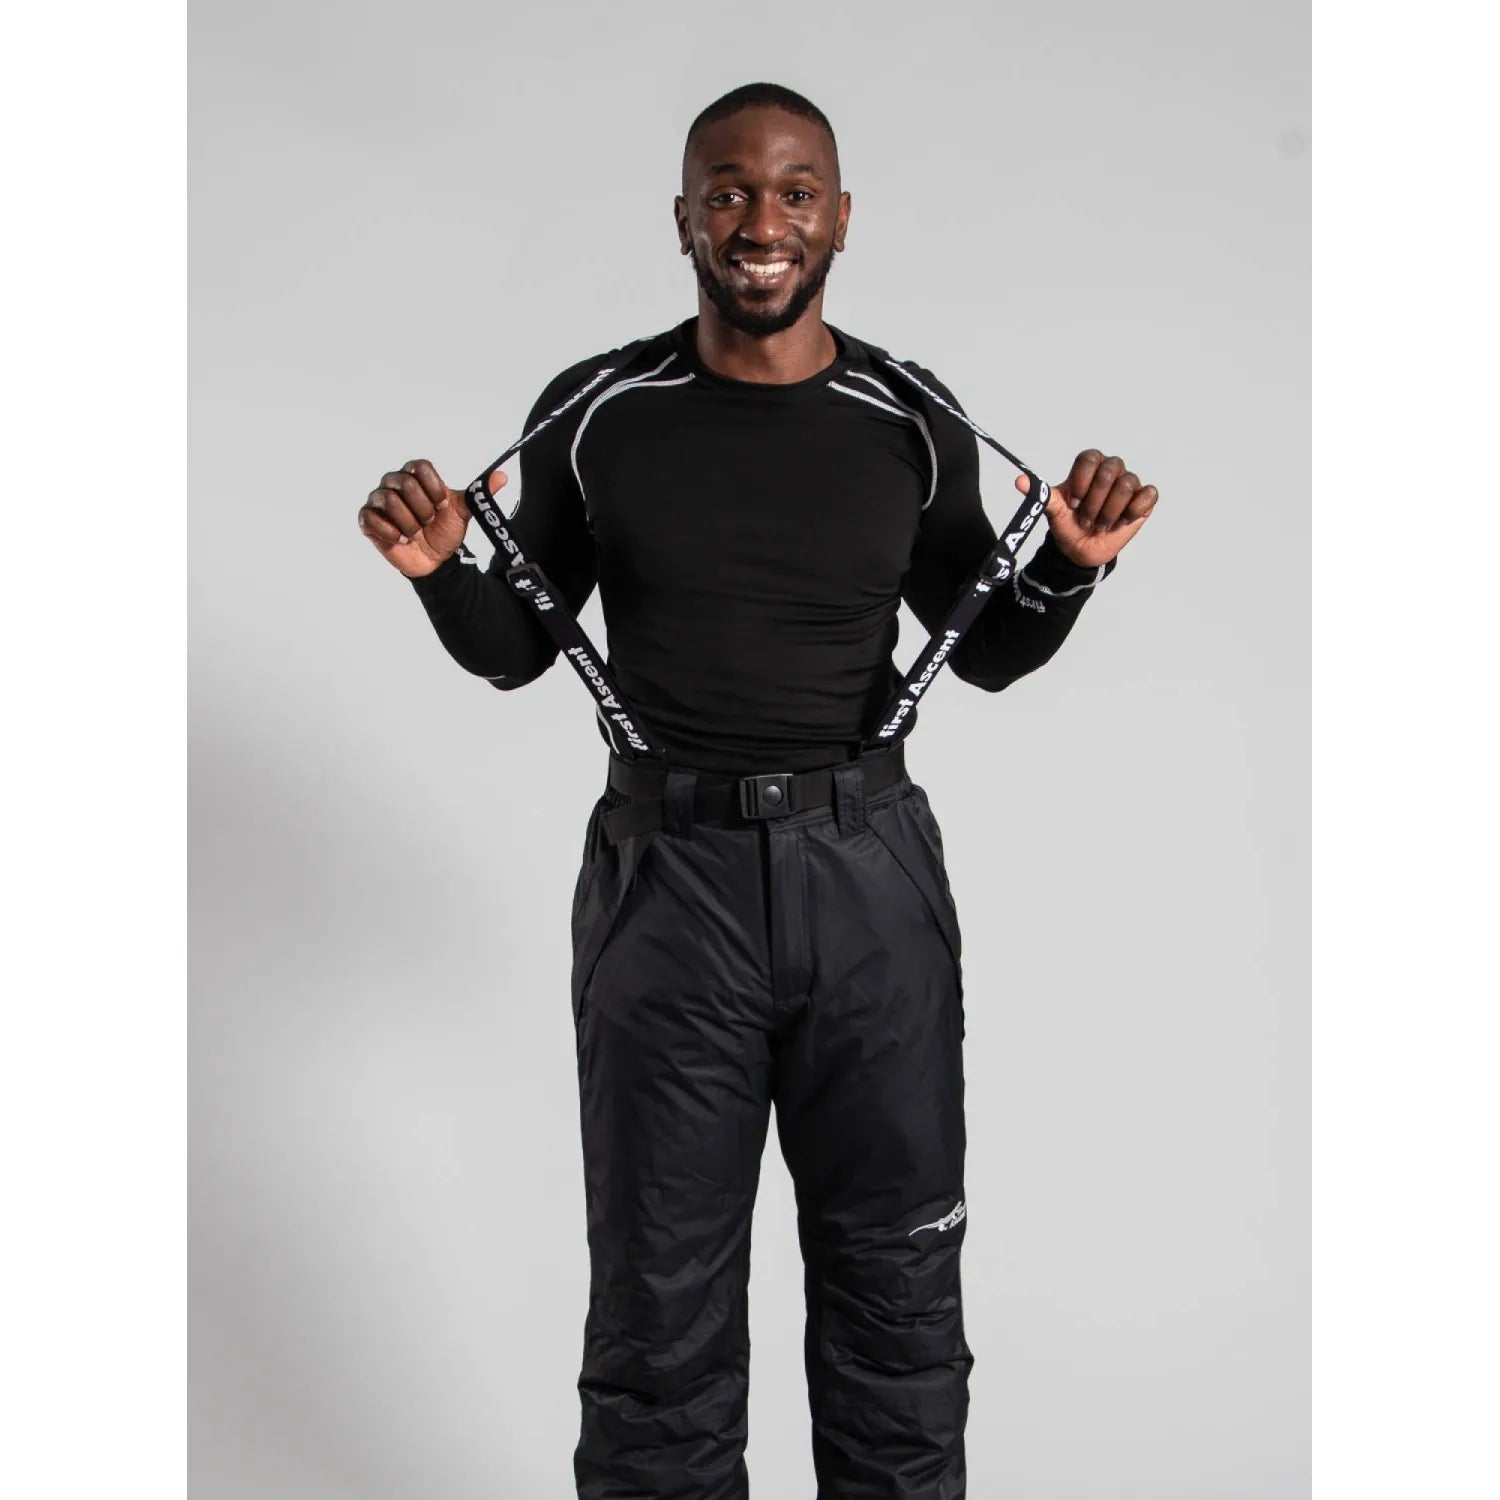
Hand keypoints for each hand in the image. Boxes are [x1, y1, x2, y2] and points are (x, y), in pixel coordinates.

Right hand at [358, 459, 504, 578]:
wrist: (435, 560)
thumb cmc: (444, 530)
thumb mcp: (463, 511)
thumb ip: (478, 493)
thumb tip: (502, 476)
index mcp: (414, 474)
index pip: (420, 467)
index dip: (434, 489)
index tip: (442, 506)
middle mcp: (393, 482)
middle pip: (404, 483)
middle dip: (423, 509)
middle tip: (428, 523)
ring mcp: (377, 500)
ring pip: (389, 501)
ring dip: (409, 523)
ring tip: (416, 533)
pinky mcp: (367, 520)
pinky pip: (371, 519)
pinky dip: (391, 533)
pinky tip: (402, 540)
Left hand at [1014, 450, 1158, 568]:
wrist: (1081, 550)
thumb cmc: (1068, 524)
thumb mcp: (1053, 511)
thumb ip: (1042, 494)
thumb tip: (1020, 481)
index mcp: (1089, 466)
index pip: (1089, 458)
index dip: (1081, 482)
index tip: (1073, 504)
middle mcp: (1111, 469)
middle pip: (1110, 470)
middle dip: (1095, 501)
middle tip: (1086, 520)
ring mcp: (1129, 483)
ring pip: (1127, 485)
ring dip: (1110, 511)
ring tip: (1101, 525)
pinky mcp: (1144, 499)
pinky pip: (1148, 495)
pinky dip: (1133, 511)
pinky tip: (1121, 522)